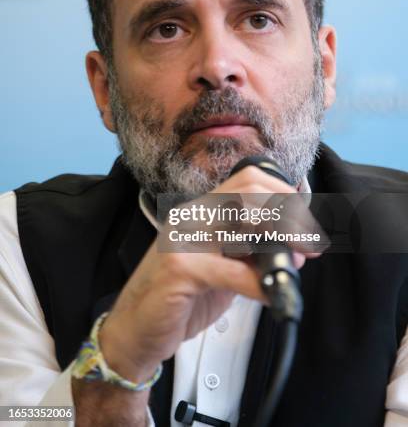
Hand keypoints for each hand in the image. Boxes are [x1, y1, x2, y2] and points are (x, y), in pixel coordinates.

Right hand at [98, 166, 319, 381]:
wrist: (134, 328)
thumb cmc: (179, 297)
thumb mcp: (221, 267)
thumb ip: (249, 251)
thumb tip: (292, 247)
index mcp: (203, 211)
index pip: (250, 179)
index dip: (285, 197)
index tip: (306, 225)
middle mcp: (192, 216)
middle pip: (250, 188)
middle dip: (289, 214)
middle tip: (309, 245)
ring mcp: (183, 238)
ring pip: (243, 217)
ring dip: (280, 243)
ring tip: (292, 267)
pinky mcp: (179, 268)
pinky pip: (231, 269)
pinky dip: (259, 283)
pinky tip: (268, 294)